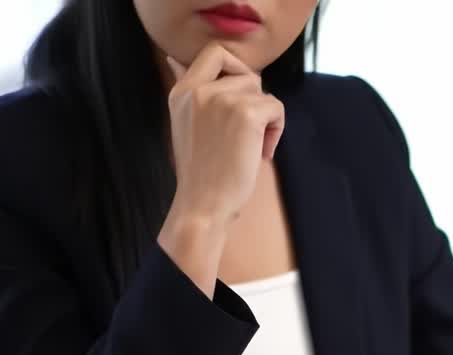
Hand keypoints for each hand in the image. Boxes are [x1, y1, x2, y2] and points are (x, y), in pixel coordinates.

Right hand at [165, 43, 284, 225]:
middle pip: (247, 73)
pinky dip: (276, 130)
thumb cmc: (202, 172)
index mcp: (182, 91)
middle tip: (249, 128)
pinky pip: (276, 108)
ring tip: (251, 146)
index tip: (241, 96)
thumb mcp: (187, 124)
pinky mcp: (246, 113)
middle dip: (256, 98)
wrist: (203, 203)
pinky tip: (261, 152)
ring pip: (263, 92)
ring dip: (266, 119)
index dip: (236, 68)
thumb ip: (193, 94)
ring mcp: (222, 98)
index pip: (215, 52)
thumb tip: (176, 60)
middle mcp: (199, 89)